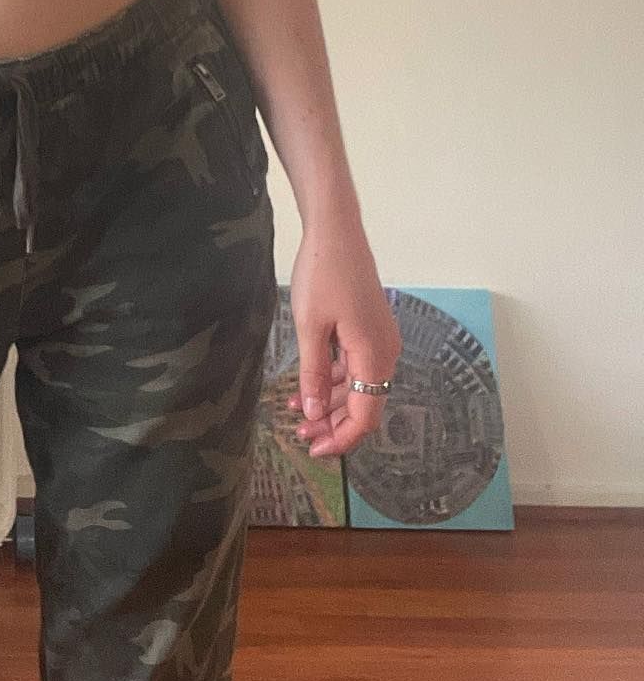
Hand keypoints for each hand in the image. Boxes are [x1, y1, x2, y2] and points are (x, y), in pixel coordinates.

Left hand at [286, 213, 400, 458]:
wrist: (336, 231)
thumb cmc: (322, 274)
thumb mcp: (310, 327)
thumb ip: (312, 373)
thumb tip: (313, 414)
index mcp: (374, 357)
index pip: (365, 417)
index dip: (341, 439)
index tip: (314, 449)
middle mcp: (384, 353)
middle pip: (363, 405)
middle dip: (332, 423)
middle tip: (300, 435)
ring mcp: (379, 340)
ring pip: (357, 386)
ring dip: (329, 402)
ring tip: (296, 413)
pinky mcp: (369, 328)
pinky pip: (354, 365)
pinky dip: (333, 379)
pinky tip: (306, 385)